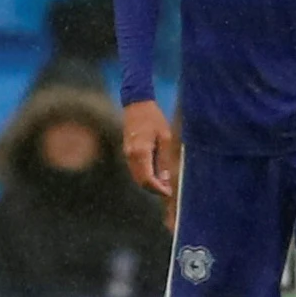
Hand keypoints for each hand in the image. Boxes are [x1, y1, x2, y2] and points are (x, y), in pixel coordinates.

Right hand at [122, 99, 177, 214]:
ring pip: (136, 177)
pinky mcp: (127, 152)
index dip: (158, 189)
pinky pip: (135, 169)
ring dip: (149, 183)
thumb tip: (164, 179)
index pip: (147, 179)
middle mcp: (131, 155)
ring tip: (164, 183)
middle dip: (154, 188)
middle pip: (140, 181)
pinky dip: (144, 175)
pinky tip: (156, 174)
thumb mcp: (165, 137)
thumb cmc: (154, 118)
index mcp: (141, 152)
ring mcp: (127, 154)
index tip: (168, 192)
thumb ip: (164, 159)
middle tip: (168, 190)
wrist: (137, 104)